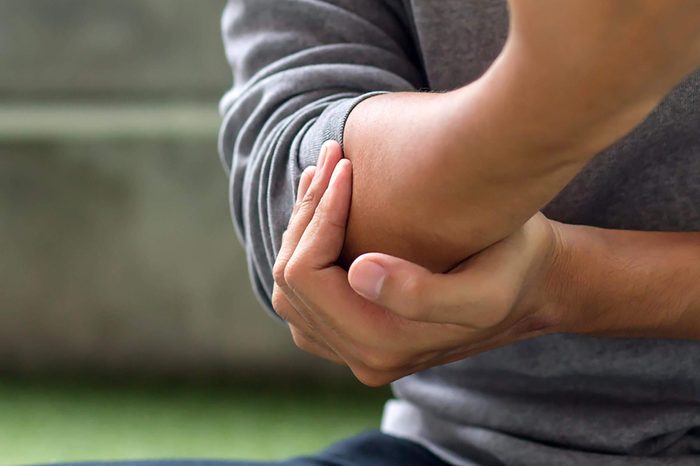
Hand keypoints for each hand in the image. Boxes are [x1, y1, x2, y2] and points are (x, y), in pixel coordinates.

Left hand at [272, 141, 564, 385]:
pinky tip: (328, 202)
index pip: (308, 278)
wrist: (533, 285)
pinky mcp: (357, 329)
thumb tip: (356, 272)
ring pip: (292, 287)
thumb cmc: (512, 272)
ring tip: (327, 173)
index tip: (347, 169)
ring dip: (303, 226)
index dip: (317, 218)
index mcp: (383, 346)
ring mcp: (354, 346)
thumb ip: (421, 295)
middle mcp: (360, 356)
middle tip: (333, 159)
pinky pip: (307, 292)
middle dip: (306, 214)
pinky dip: (309, 244)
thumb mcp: (485, 289)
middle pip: (291, 283)